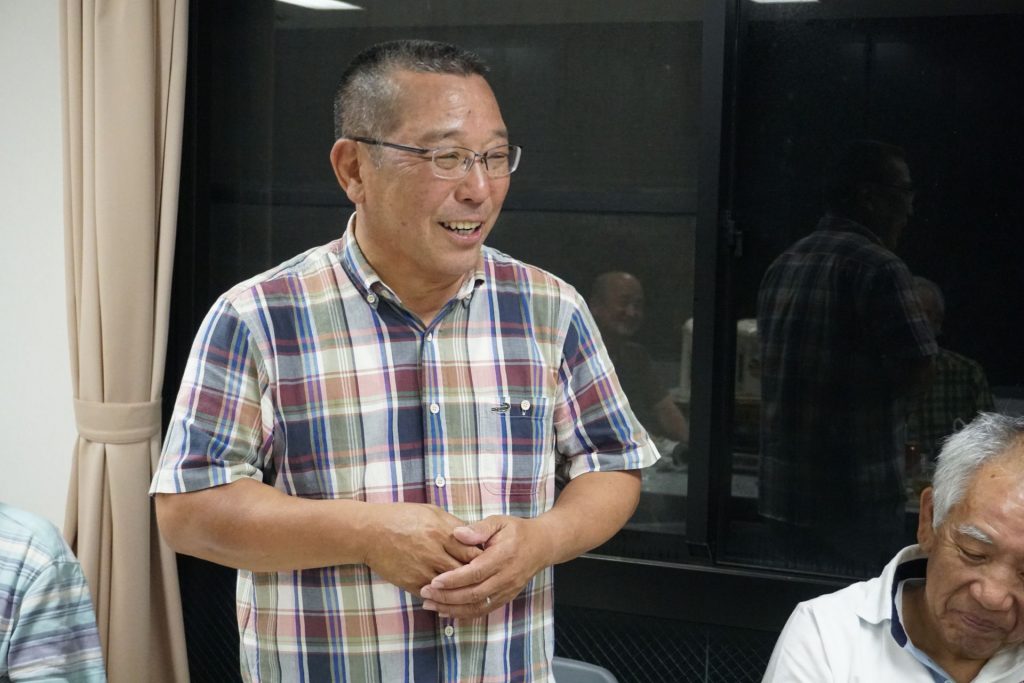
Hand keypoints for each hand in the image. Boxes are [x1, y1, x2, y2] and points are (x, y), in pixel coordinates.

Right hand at [363, 503, 481, 594]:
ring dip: (462, 589)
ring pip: (452, 587)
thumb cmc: (402, 517)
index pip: (474, 551)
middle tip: (487, 579)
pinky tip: (451, 596)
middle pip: (466, 571)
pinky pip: (434, 595)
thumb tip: (473, 536)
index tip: (491, 562)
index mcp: (442, 532)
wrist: (370, 532)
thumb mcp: (431, 512)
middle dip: (478, 576)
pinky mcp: (412, 582)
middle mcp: (435, 552)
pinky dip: (444, 596)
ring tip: (472, 589)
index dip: (485, 559)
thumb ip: (454, 524)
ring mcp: (423, 569)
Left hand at [418, 515, 553, 618]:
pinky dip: (464, 613)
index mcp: (503, 556)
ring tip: (430, 605)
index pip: (475, 572)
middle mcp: (506, 577)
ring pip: (478, 606)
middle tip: (425, 594)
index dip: (454, 579)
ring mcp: (507, 590)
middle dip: (447, 597)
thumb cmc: (516, 531)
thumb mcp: (499, 521)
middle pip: (474, 593)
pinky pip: (483, 610)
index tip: (434, 581)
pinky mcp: (506, 597)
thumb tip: (457, 533)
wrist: (542, 546)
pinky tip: (447, 611)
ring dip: (452, 608)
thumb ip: (479, 527)